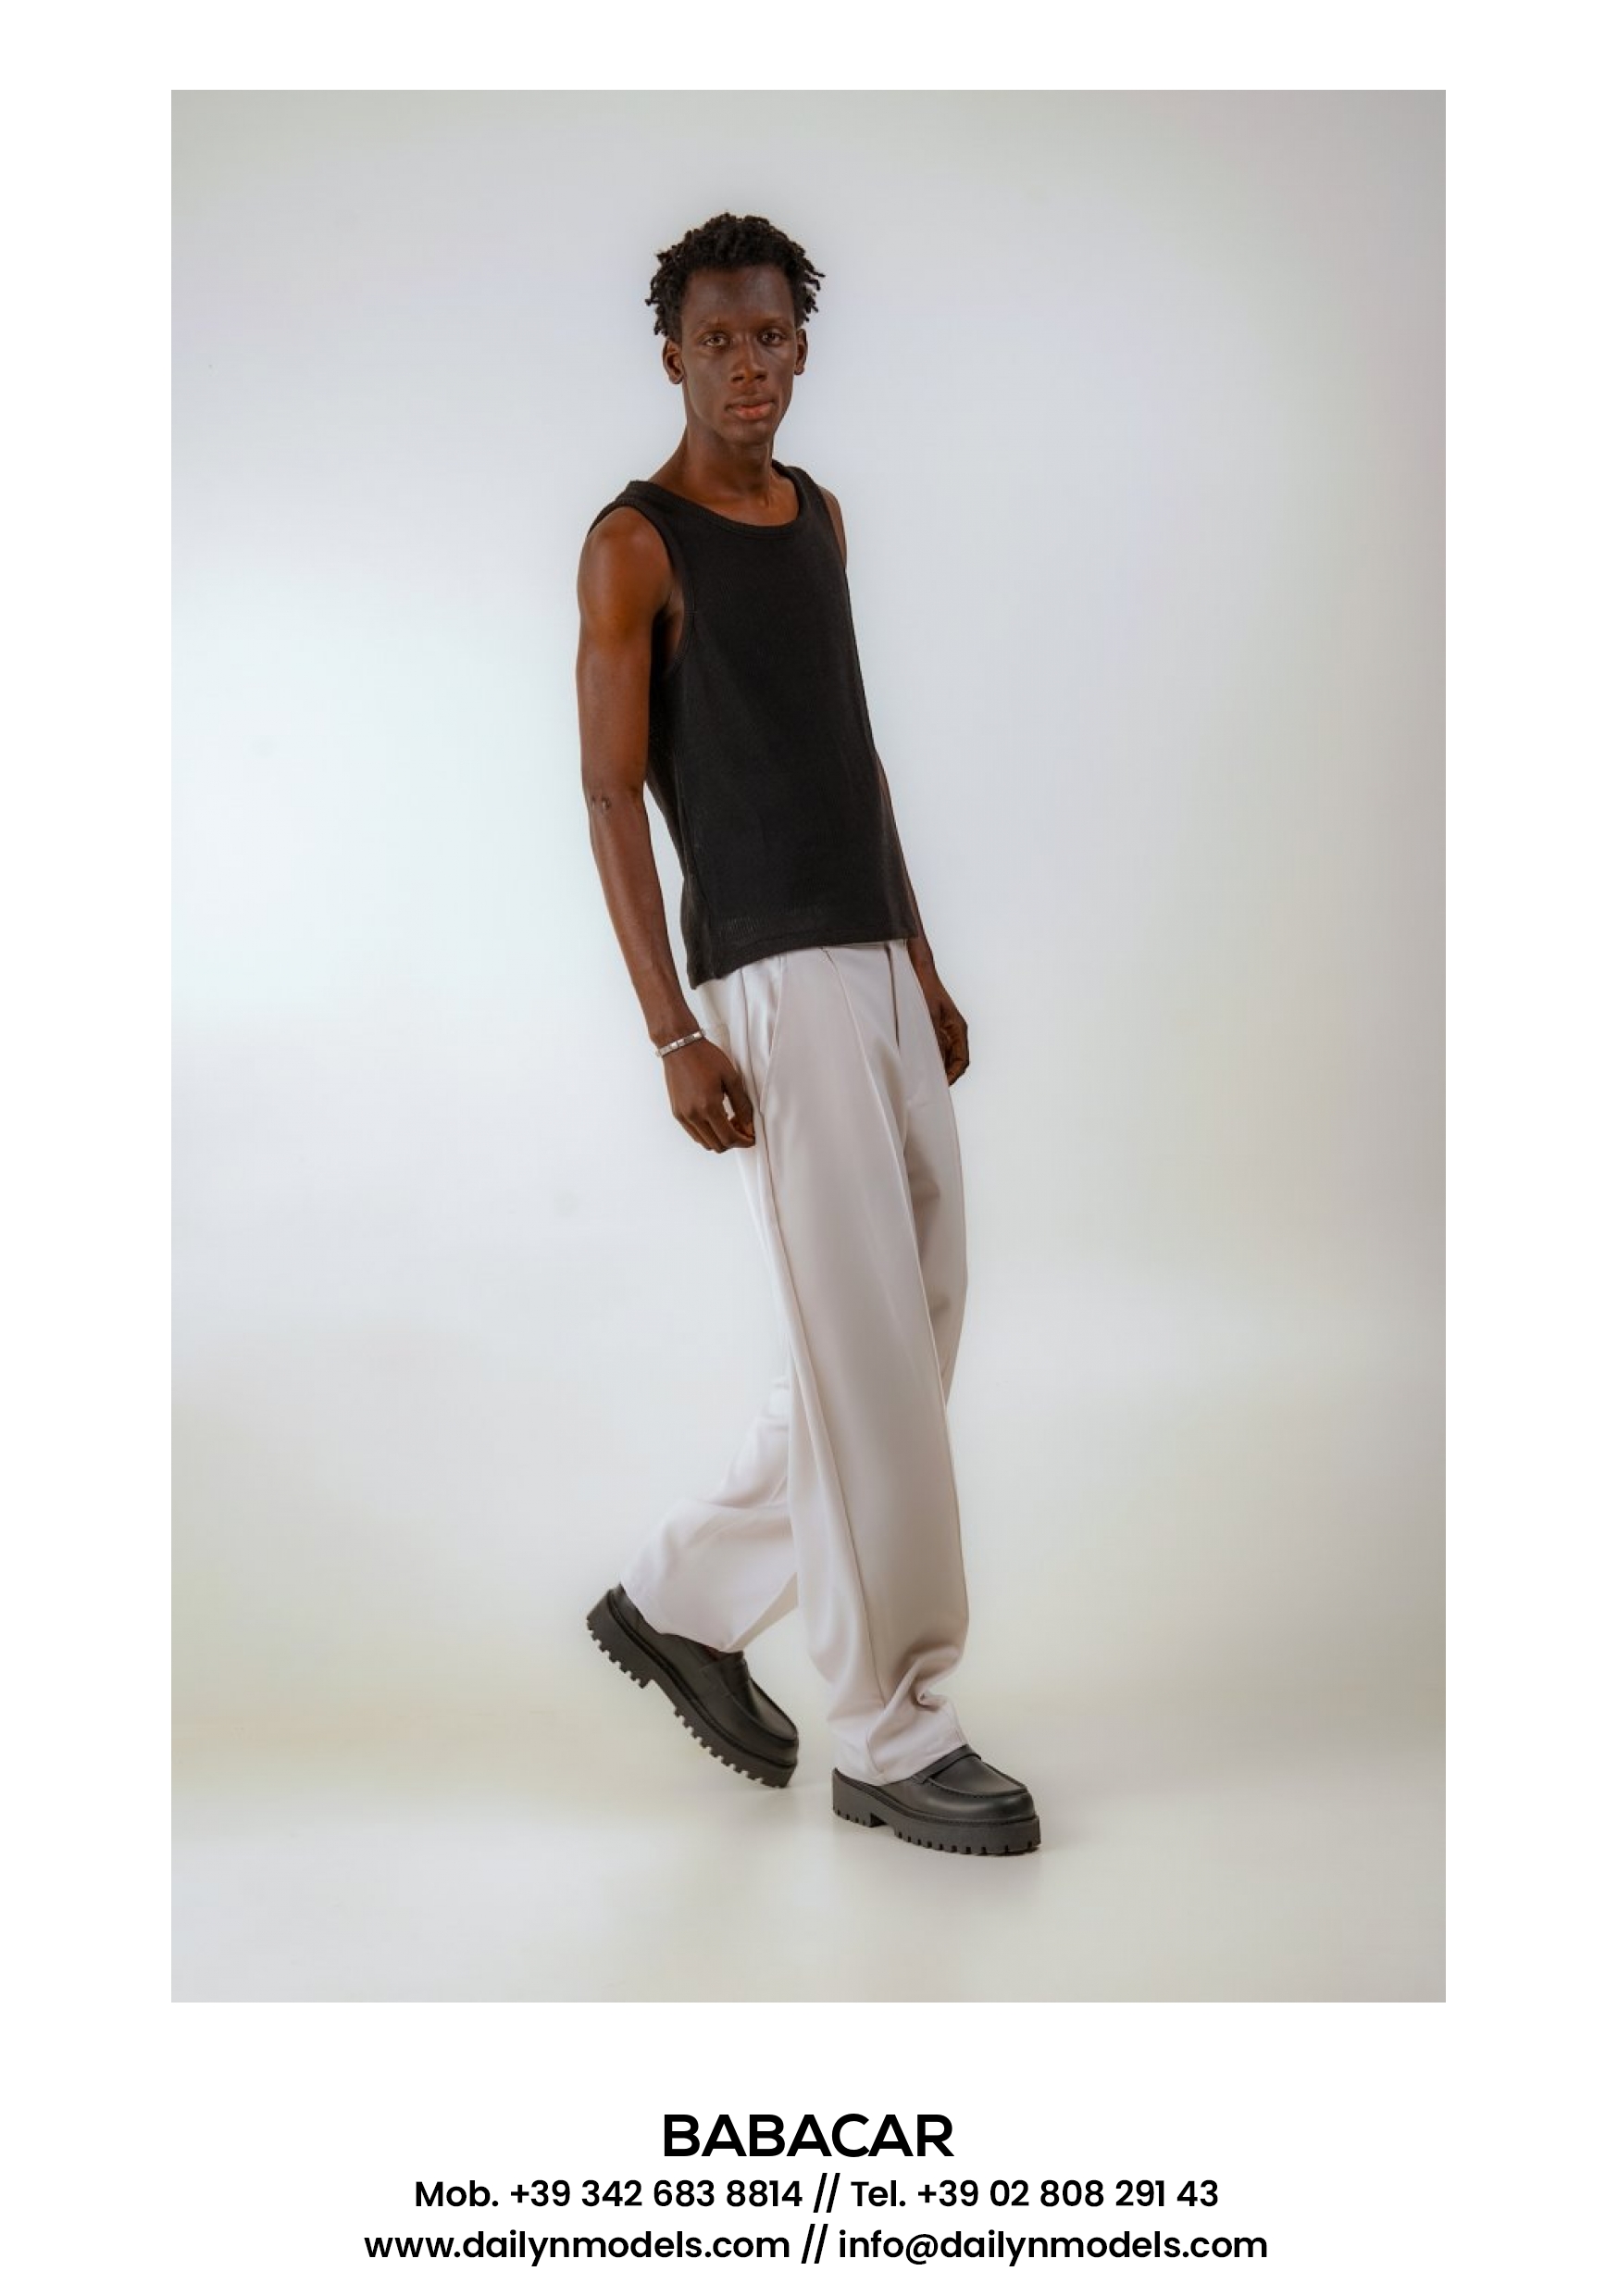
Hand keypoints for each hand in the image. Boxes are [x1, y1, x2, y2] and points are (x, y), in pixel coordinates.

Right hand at [663, 1037, 755, 1151]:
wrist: (680, 1046)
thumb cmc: (705, 1057)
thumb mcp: (731, 1078)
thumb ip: (742, 1105)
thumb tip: (749, 1125)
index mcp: (708, 1106)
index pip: (729, 1138)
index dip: (743, 1141)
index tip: (751, 1137)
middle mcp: (693, 1115)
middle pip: (717, 1145)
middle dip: (733, 1141)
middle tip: (742, 1128)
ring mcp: (683, 1116)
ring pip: (705, 1143)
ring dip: (720, 1139)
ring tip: (729, 1122)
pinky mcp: (677, 1113)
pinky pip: (694, 1134)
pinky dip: (707, 1134)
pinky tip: (715, 1119)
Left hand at [912, 961, 968, 1084]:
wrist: (920, 971)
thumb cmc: (926, 989)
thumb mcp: (929, 1015)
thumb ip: (933, 1038)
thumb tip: (934, 1060)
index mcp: (958, 1029)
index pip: (962, 1060)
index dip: (953, 1075)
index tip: (941, 1084)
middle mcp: (954, 1032)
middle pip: (955, 1061)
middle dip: (946, 1075)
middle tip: (931, 1087)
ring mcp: (945, 1030)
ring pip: (945, 1056)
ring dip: (938, 1067)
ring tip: (924, 1079)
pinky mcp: (934, 1028)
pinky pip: (936, 1047)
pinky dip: (930, 1057)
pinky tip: (919, 1063)